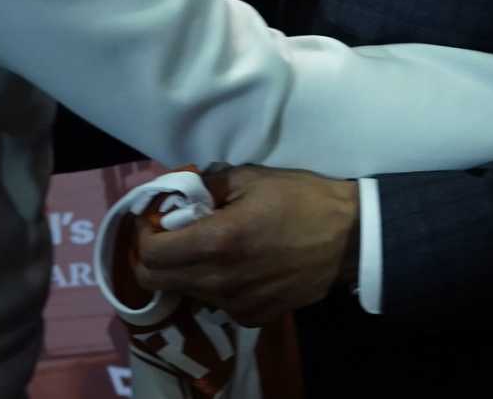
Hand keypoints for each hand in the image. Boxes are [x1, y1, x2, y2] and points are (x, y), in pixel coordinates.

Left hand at [133, 165, 357, 325]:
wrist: (350, 238)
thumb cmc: (302, 199)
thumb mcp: (252, 177)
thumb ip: (207, 185)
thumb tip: (177, 190)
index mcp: (217, 241)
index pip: (150, 254)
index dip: (142, 235)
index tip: (153, 219)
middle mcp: (221, 280)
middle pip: (157, 282)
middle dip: (152, 257)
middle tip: (169, 234)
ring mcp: (237, 304)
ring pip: (186, 293)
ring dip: (184, 270)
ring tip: (205, 246)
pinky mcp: (254, 316)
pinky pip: (216, 303)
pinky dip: (213, 285)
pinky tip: (234, 265)